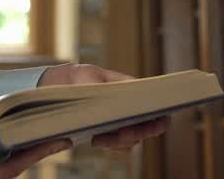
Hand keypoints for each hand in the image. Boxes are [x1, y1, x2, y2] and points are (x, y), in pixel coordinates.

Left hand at [36, 64, 169, 151]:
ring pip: (132, 140)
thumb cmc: (81, 76)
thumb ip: (102, 89)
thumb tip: (115, 104)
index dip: (160, 119)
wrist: (64, 86)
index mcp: (133, 91)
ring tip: (97, 138)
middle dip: (135, 134)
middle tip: (121, 134)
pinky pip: (118, 146)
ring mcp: (122, 122)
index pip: (156, 107)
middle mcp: (131, 108)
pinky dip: (110, 146)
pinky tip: (95, 139)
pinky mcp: (110, 133)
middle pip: (145, 129)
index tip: (154, 126)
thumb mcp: (89, 77)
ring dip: (118, 143)